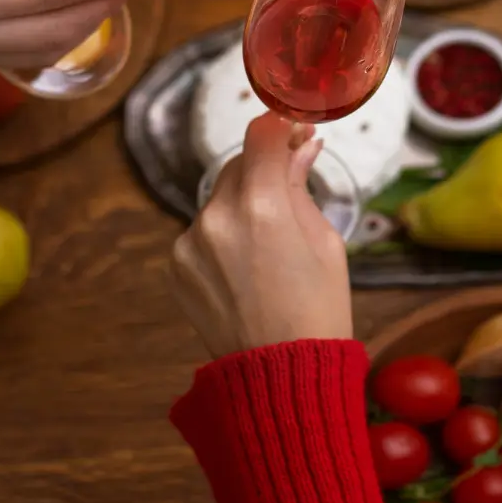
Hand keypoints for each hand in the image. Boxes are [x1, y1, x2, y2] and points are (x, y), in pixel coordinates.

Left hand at [170, 114, 351, 357]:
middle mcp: (217, 216)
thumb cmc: (318, 310)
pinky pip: (203, 231)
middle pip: (239, 164)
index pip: (262, 133)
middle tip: (290, 176)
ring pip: (220, 198)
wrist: (281, 378)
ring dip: (243, 202)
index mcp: (261, 206)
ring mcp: (190, 242)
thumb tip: (302, 145)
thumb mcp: (325, 241)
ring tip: (271, 242)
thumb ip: (301, 186)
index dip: (281, 125)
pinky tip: (246, 265)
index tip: (295, 129)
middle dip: (264, 165)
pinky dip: (223, 234)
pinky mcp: (177, 264)